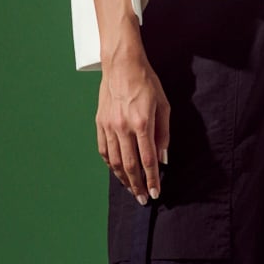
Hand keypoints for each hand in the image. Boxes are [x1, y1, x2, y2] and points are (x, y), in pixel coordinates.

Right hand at [95, 43, 170, 203]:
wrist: (122, 65)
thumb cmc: (146, 82)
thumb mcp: (163, 106)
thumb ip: (164, 134)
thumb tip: (163, 158)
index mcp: (142, 123)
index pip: (148, 160)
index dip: (152, 180)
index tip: (155, 193)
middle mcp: (123, 128)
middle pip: (129, 166)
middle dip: (137, 185)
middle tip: (142, 199)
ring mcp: (109, 126)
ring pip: (114, 161)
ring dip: (123, 179)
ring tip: (131, 189)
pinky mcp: (100, 123)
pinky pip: (104, 150)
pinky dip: (110, 164)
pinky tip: (117, 171)